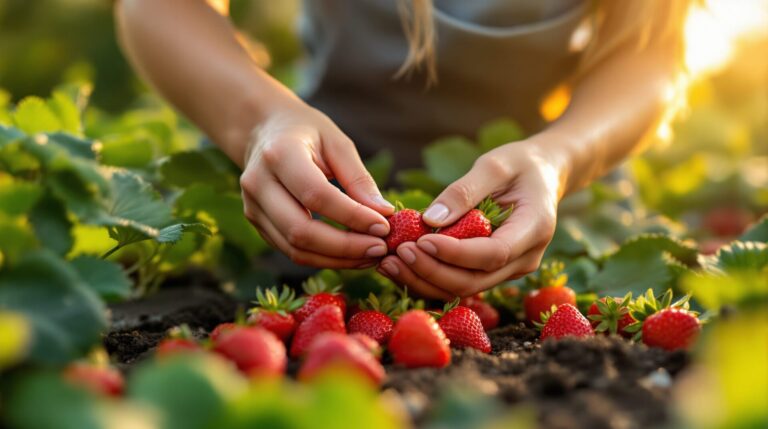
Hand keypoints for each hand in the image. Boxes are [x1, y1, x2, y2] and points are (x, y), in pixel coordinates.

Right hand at [239, 101, 394, 267]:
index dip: (352, 216)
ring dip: (338, 259)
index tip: (384, 225)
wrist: (263, 131)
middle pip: (301, 231)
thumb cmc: (306, 132)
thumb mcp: (337, 143)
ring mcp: (252, 207)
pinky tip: (352, 255)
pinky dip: (325, 259)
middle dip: (345, 247)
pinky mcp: (257, 223)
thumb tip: (383, 213)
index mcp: (279, 154)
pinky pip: (291, 251)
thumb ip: (358, 178)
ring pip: (295, 249)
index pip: (316, 195)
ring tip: (371, 254)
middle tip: (381, 248)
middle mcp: (258, 183)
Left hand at [377, 140, 566, 299]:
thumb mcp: (495, 165)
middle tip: (395, 254)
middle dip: (431, 272)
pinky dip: (427, 277)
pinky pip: (458, 282)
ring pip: (463, 289)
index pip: (493, 254)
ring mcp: (509, 270)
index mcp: (534, 229)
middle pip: (474, 281)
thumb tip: (430, 220)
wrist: (542, 176)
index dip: (455, 254)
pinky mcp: (491, 272)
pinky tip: (398, 265)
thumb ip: (464, 191)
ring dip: (423, 281)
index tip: (420, 241)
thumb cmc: (519, 165)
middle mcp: (525, 259)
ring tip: (387, 263)